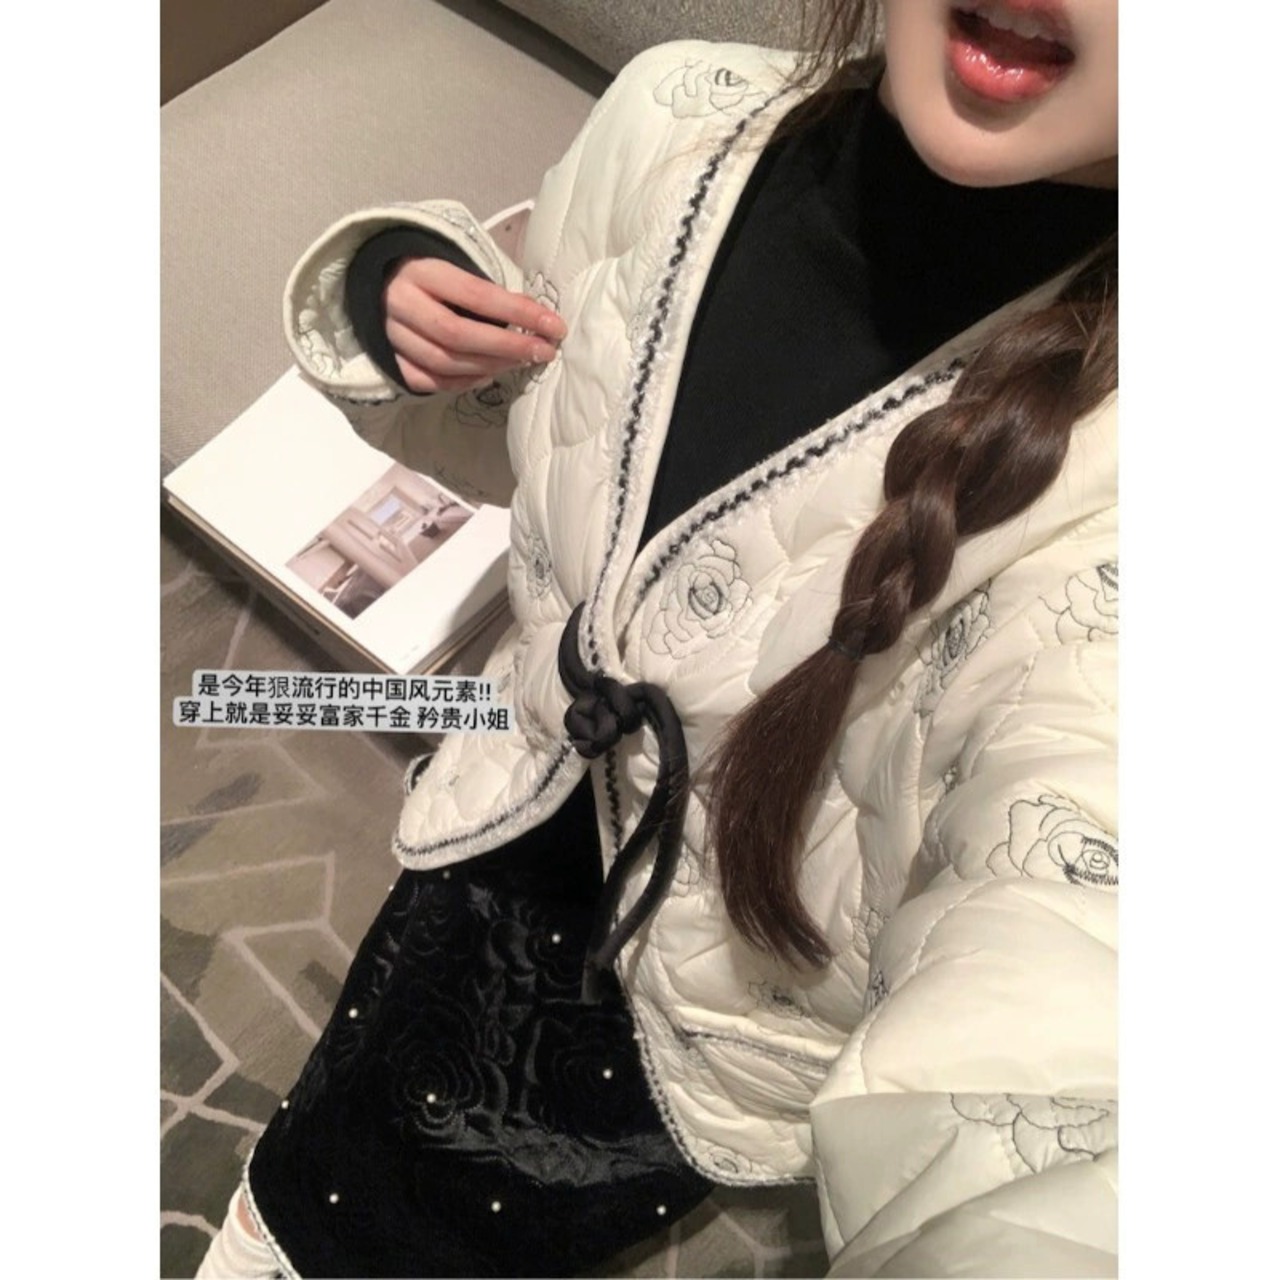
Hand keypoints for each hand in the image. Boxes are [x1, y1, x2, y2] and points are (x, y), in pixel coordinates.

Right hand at [383, 258, 567, 393]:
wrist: (378, 283)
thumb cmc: (431, 276)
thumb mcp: (455, 268)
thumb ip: (489, 290)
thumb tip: (537, 317)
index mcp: (421, 271)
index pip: (477, 295)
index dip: (519, 313)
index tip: (554, 326)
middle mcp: (400, 303)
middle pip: (458, 335)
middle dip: (508, 347)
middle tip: (543, 352)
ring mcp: (390, 335)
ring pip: (444, 362)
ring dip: (490, 367)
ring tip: (521, 363)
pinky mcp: (387, 360)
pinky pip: (427, 381)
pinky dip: (461, 383)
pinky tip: (487, 376)